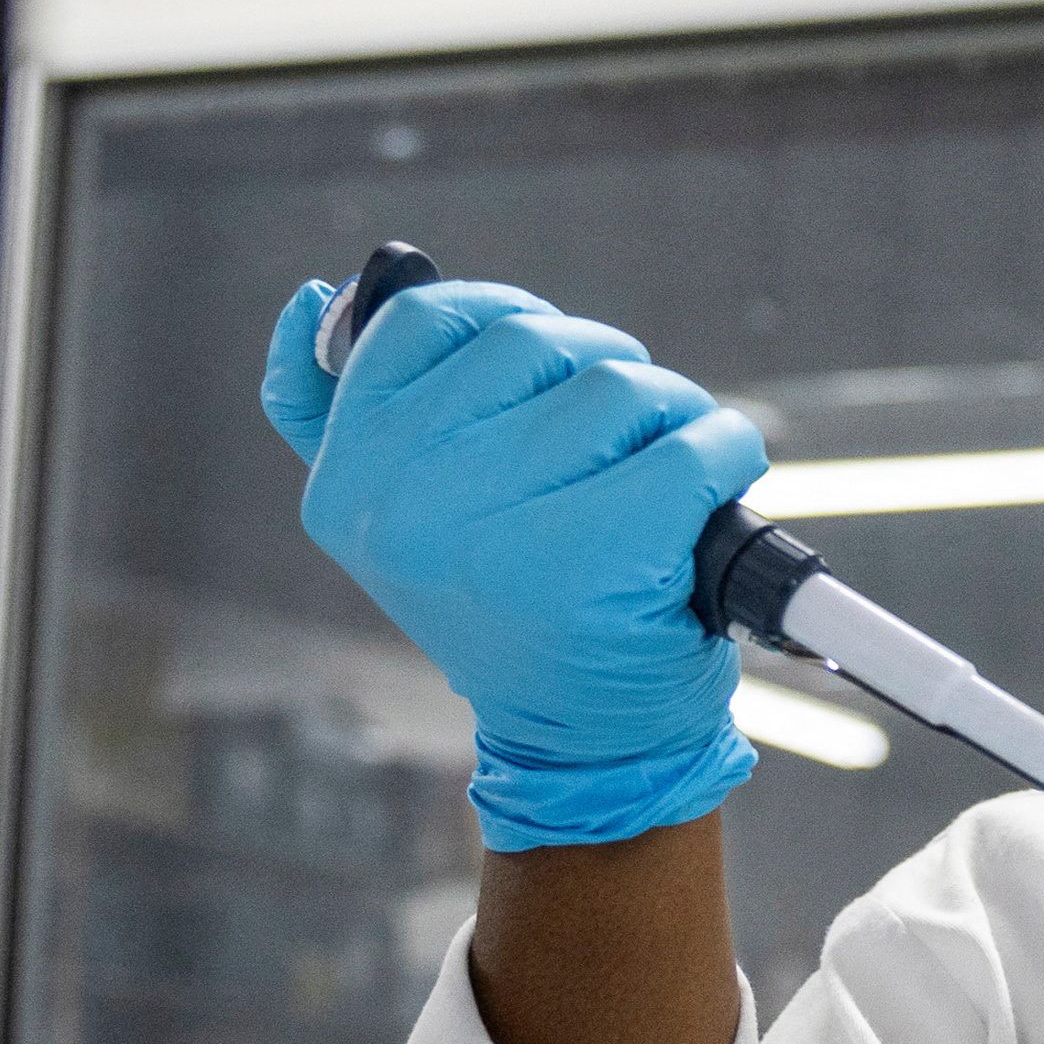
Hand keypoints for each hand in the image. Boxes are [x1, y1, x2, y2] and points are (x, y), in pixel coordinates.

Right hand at [260, 273, 765, 849]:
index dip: (498, 316)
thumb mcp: (405, 519)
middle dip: (597, 370)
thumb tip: (318, 300)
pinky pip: (694, 442)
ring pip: (618, 385)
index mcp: (348, 485)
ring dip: (667, 412)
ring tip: (655, 481)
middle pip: (531, 341)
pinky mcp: (599, 559)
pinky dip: (725, 452)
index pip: (420, 323)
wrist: (587, 744)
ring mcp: (494, 535)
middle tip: (613, 442)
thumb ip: (344, 416)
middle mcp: (402, 508)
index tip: (539, 364)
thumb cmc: (516, 607)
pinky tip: (711, 492)